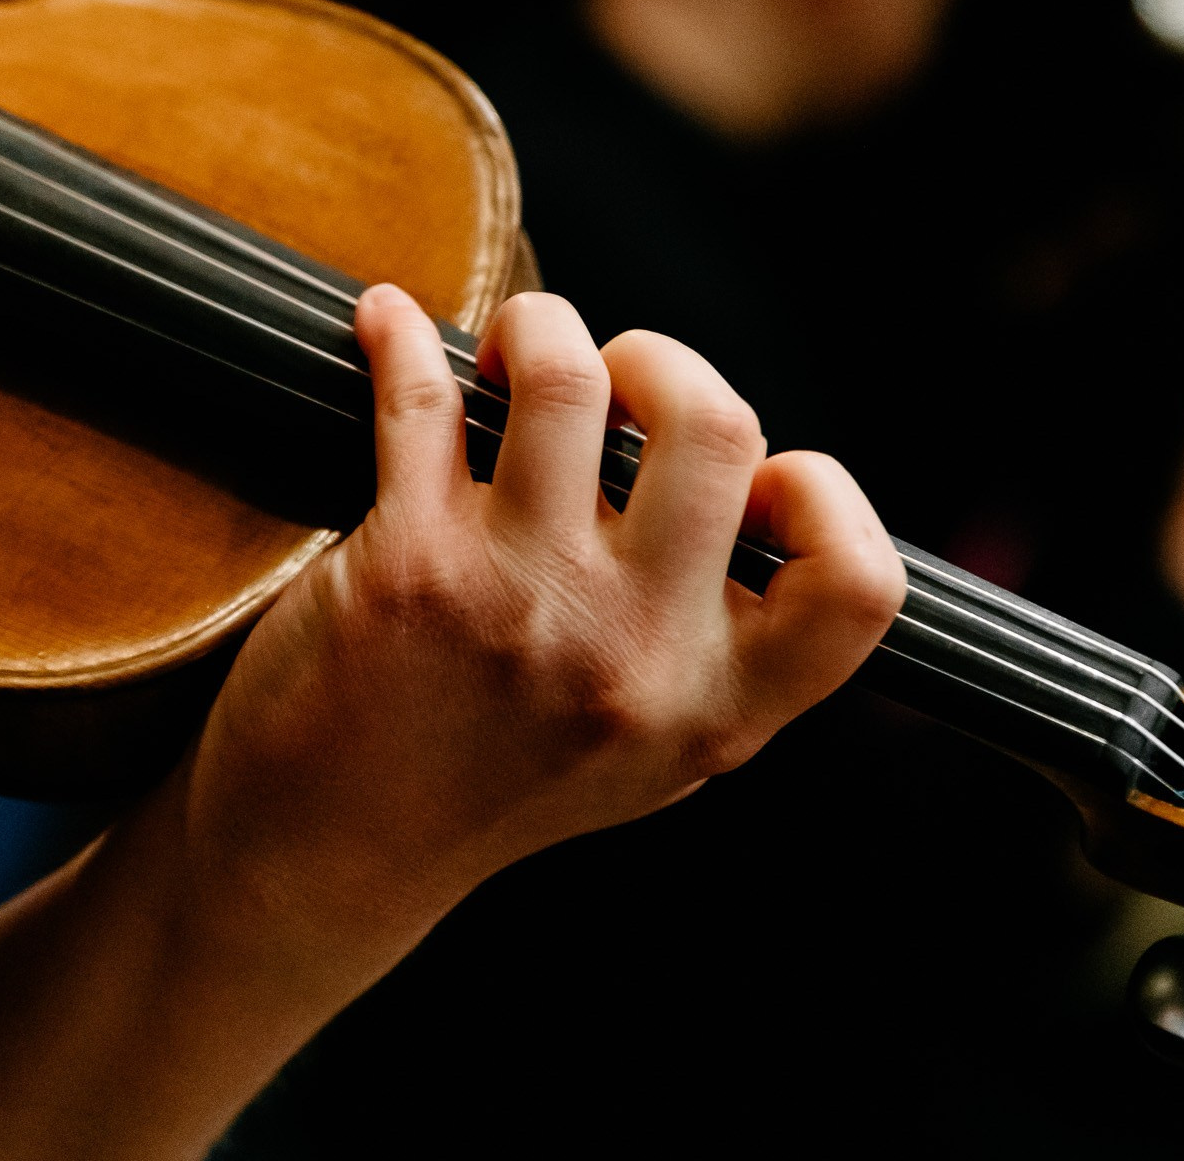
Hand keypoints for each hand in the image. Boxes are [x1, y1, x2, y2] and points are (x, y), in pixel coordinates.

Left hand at [178, 285, 904, 940]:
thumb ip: (717, 643)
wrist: (326, 857)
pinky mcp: (409, 563)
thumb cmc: (489, 783)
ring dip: (541, 327)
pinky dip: (400, 335)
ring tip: (514, 351)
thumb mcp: (650, 750)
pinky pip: (422, 393)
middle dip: (666, 362)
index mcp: (715, 709)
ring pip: (569, 376)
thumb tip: (753, 477)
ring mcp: (521, 602)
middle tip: (618, 382)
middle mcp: (633, 655)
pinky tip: (389, 326)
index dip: (823, 497)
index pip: (856, 584)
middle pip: (717, 429)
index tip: (758, 478)